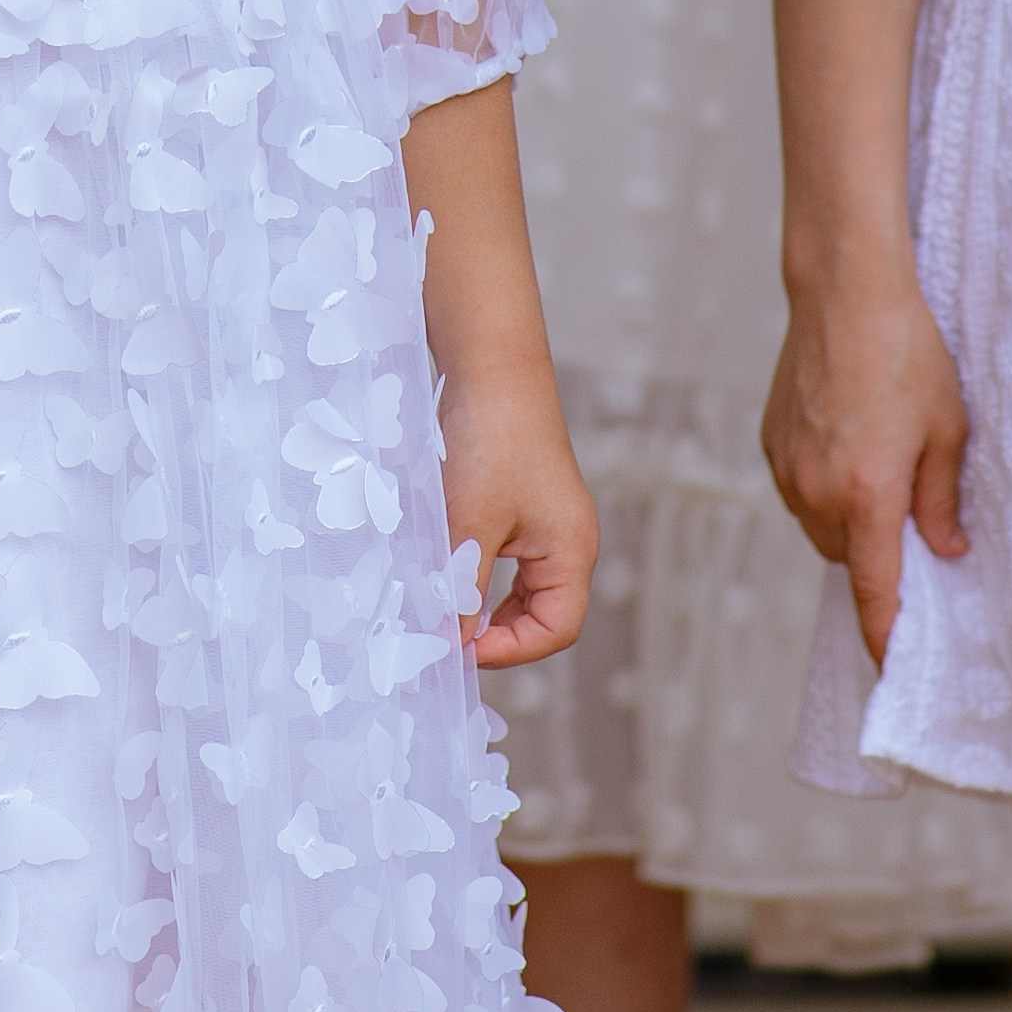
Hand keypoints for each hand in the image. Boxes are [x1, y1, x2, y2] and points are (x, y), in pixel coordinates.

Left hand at [439, 363, 597, 670]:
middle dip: (495, 630)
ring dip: (480, 599)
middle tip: (445, 633)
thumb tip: (444, 642)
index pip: (556, 629)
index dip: (510, 649)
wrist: (490, 363)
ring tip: (439, 604)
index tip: (459, 647)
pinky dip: (473, 568)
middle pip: (541, 613)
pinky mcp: (518, 499)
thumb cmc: (490, 440)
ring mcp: (543, 518)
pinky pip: (502, 554)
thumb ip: (459, 586)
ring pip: (516, 585)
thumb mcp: (471, 522)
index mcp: (572, 550)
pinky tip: (440, 563)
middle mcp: (565, 539)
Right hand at [763, 280, 967, 664]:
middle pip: (847, 560)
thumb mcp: (946, 431)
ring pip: (819, 528)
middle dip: (875, 556)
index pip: (874, 594)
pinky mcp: (770, 440)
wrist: (844, 293)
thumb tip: (943, 551)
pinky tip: (846, 443)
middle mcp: (817, 489)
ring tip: (876, 467)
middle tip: (906, 515)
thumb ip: (941, 501)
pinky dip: (822, 488)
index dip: (884, 639)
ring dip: (847, 521)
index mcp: (867, 495)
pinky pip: (798, 490)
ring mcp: (787, 465)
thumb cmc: (904, 354)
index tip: (889, 670)